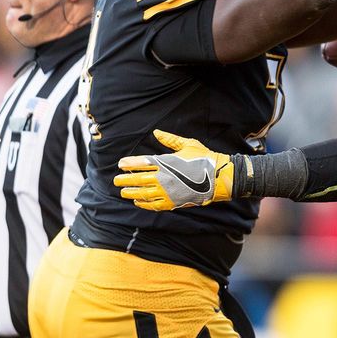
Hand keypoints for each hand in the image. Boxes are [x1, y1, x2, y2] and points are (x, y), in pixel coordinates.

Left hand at [114, 130, 235, 210]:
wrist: (219, 177)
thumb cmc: (205, 159)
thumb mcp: (188, 145)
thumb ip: (170, 140)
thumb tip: (156, 132)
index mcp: (167, 162)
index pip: (142, 162)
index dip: (129, 164)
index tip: (120, 165)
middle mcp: (164, 177)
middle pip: (138, 179)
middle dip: (125, 180)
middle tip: (116, 181)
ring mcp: (168, 191)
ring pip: (143, 193)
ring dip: (131, 193)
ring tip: (123, 192)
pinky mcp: (173, 202)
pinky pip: (153, 205)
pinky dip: (143, 204)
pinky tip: (137, 202)